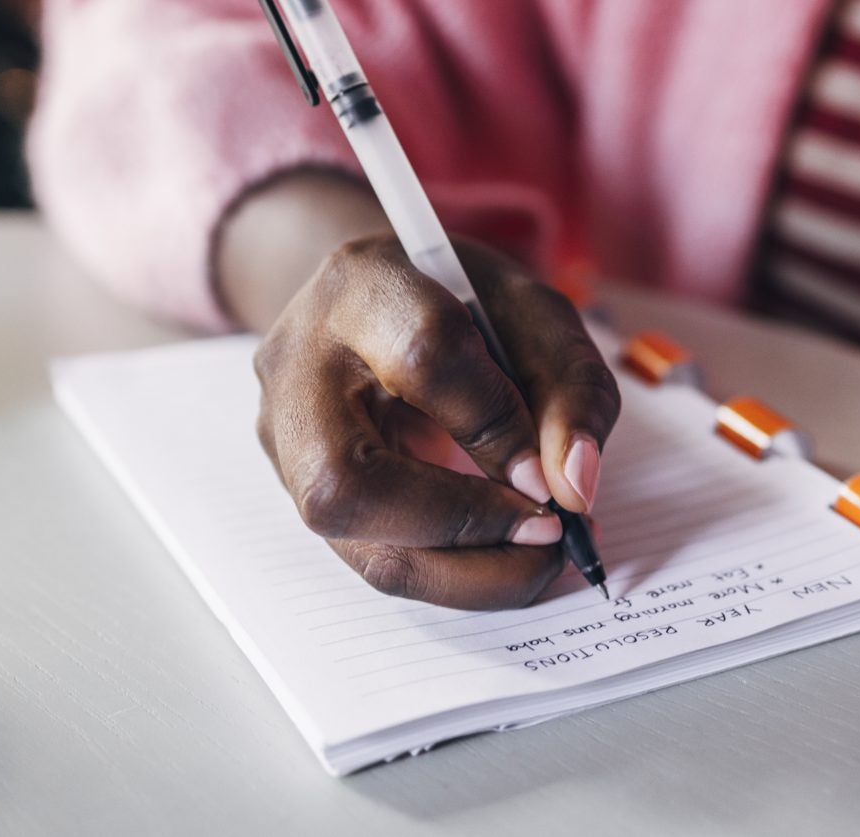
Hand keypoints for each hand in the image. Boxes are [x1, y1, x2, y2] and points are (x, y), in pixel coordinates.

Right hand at [252, 234, 619, 608]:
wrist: (380, 307)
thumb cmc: (462, 305)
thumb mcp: (536, 317)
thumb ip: (571, 389)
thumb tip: (574, 487)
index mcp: (363, 285)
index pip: (423, 358)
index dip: (497, 427)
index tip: (554, 472)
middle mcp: (298, 368)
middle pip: (347, 482)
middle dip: (465, 527)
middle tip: (550, 533)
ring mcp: (285, 440)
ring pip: (357, 544)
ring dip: (467, 572)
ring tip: (539, 558)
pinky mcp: (300, 495)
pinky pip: (374, 559)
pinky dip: (453, 573)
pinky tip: (504, 558)